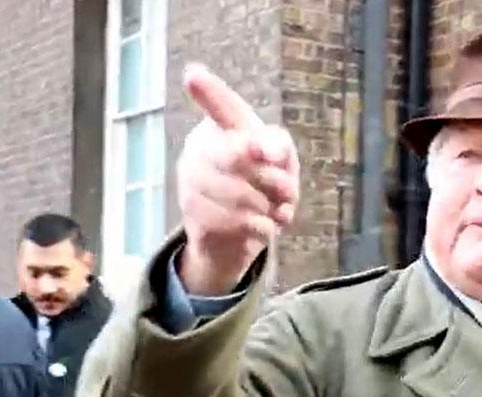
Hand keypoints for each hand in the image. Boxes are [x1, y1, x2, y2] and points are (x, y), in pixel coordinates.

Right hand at [177, 63, 300, 294]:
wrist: (233, 235)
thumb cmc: (261, 184)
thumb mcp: (279, 161)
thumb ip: (277, 146)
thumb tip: (267, 150)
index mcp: (216, 129)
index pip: (219, 107)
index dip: (210, 93)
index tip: (193, 75)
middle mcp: (195, 153)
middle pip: (243, 159)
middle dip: (278, 180)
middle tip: (290, 192)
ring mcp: (190, 187)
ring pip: (245, 196)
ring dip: (273, 207)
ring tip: (275, 210)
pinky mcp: (197, 220)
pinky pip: (244, 223)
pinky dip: (265, 228)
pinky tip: (263, 226)